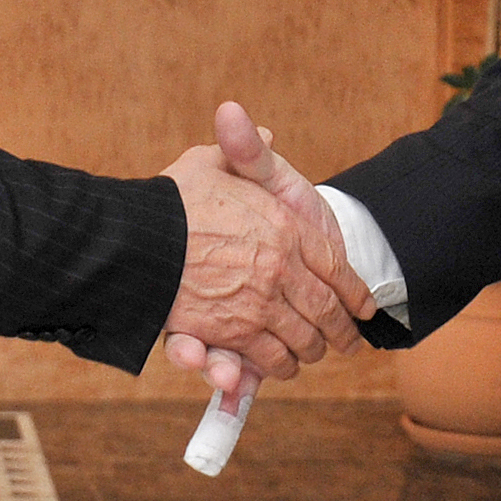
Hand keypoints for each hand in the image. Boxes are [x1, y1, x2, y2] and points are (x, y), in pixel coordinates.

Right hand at [161, 102, 372, 405]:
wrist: (136, 236)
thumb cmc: (174, 197)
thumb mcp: (213, 162)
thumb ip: (247, 151)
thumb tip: (267, 134)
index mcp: (285, 227)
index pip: (334, 264)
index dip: (354, 288)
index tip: (365, 305)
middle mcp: (279, 269)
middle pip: (326, 309)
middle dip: (340, 330)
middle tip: (347, 341)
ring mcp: (258, 306)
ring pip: (302, 340)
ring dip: (310, 351)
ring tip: (313, 353)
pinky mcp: (231, 335)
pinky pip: (268, 359)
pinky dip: (277, 366)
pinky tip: (283, 365)